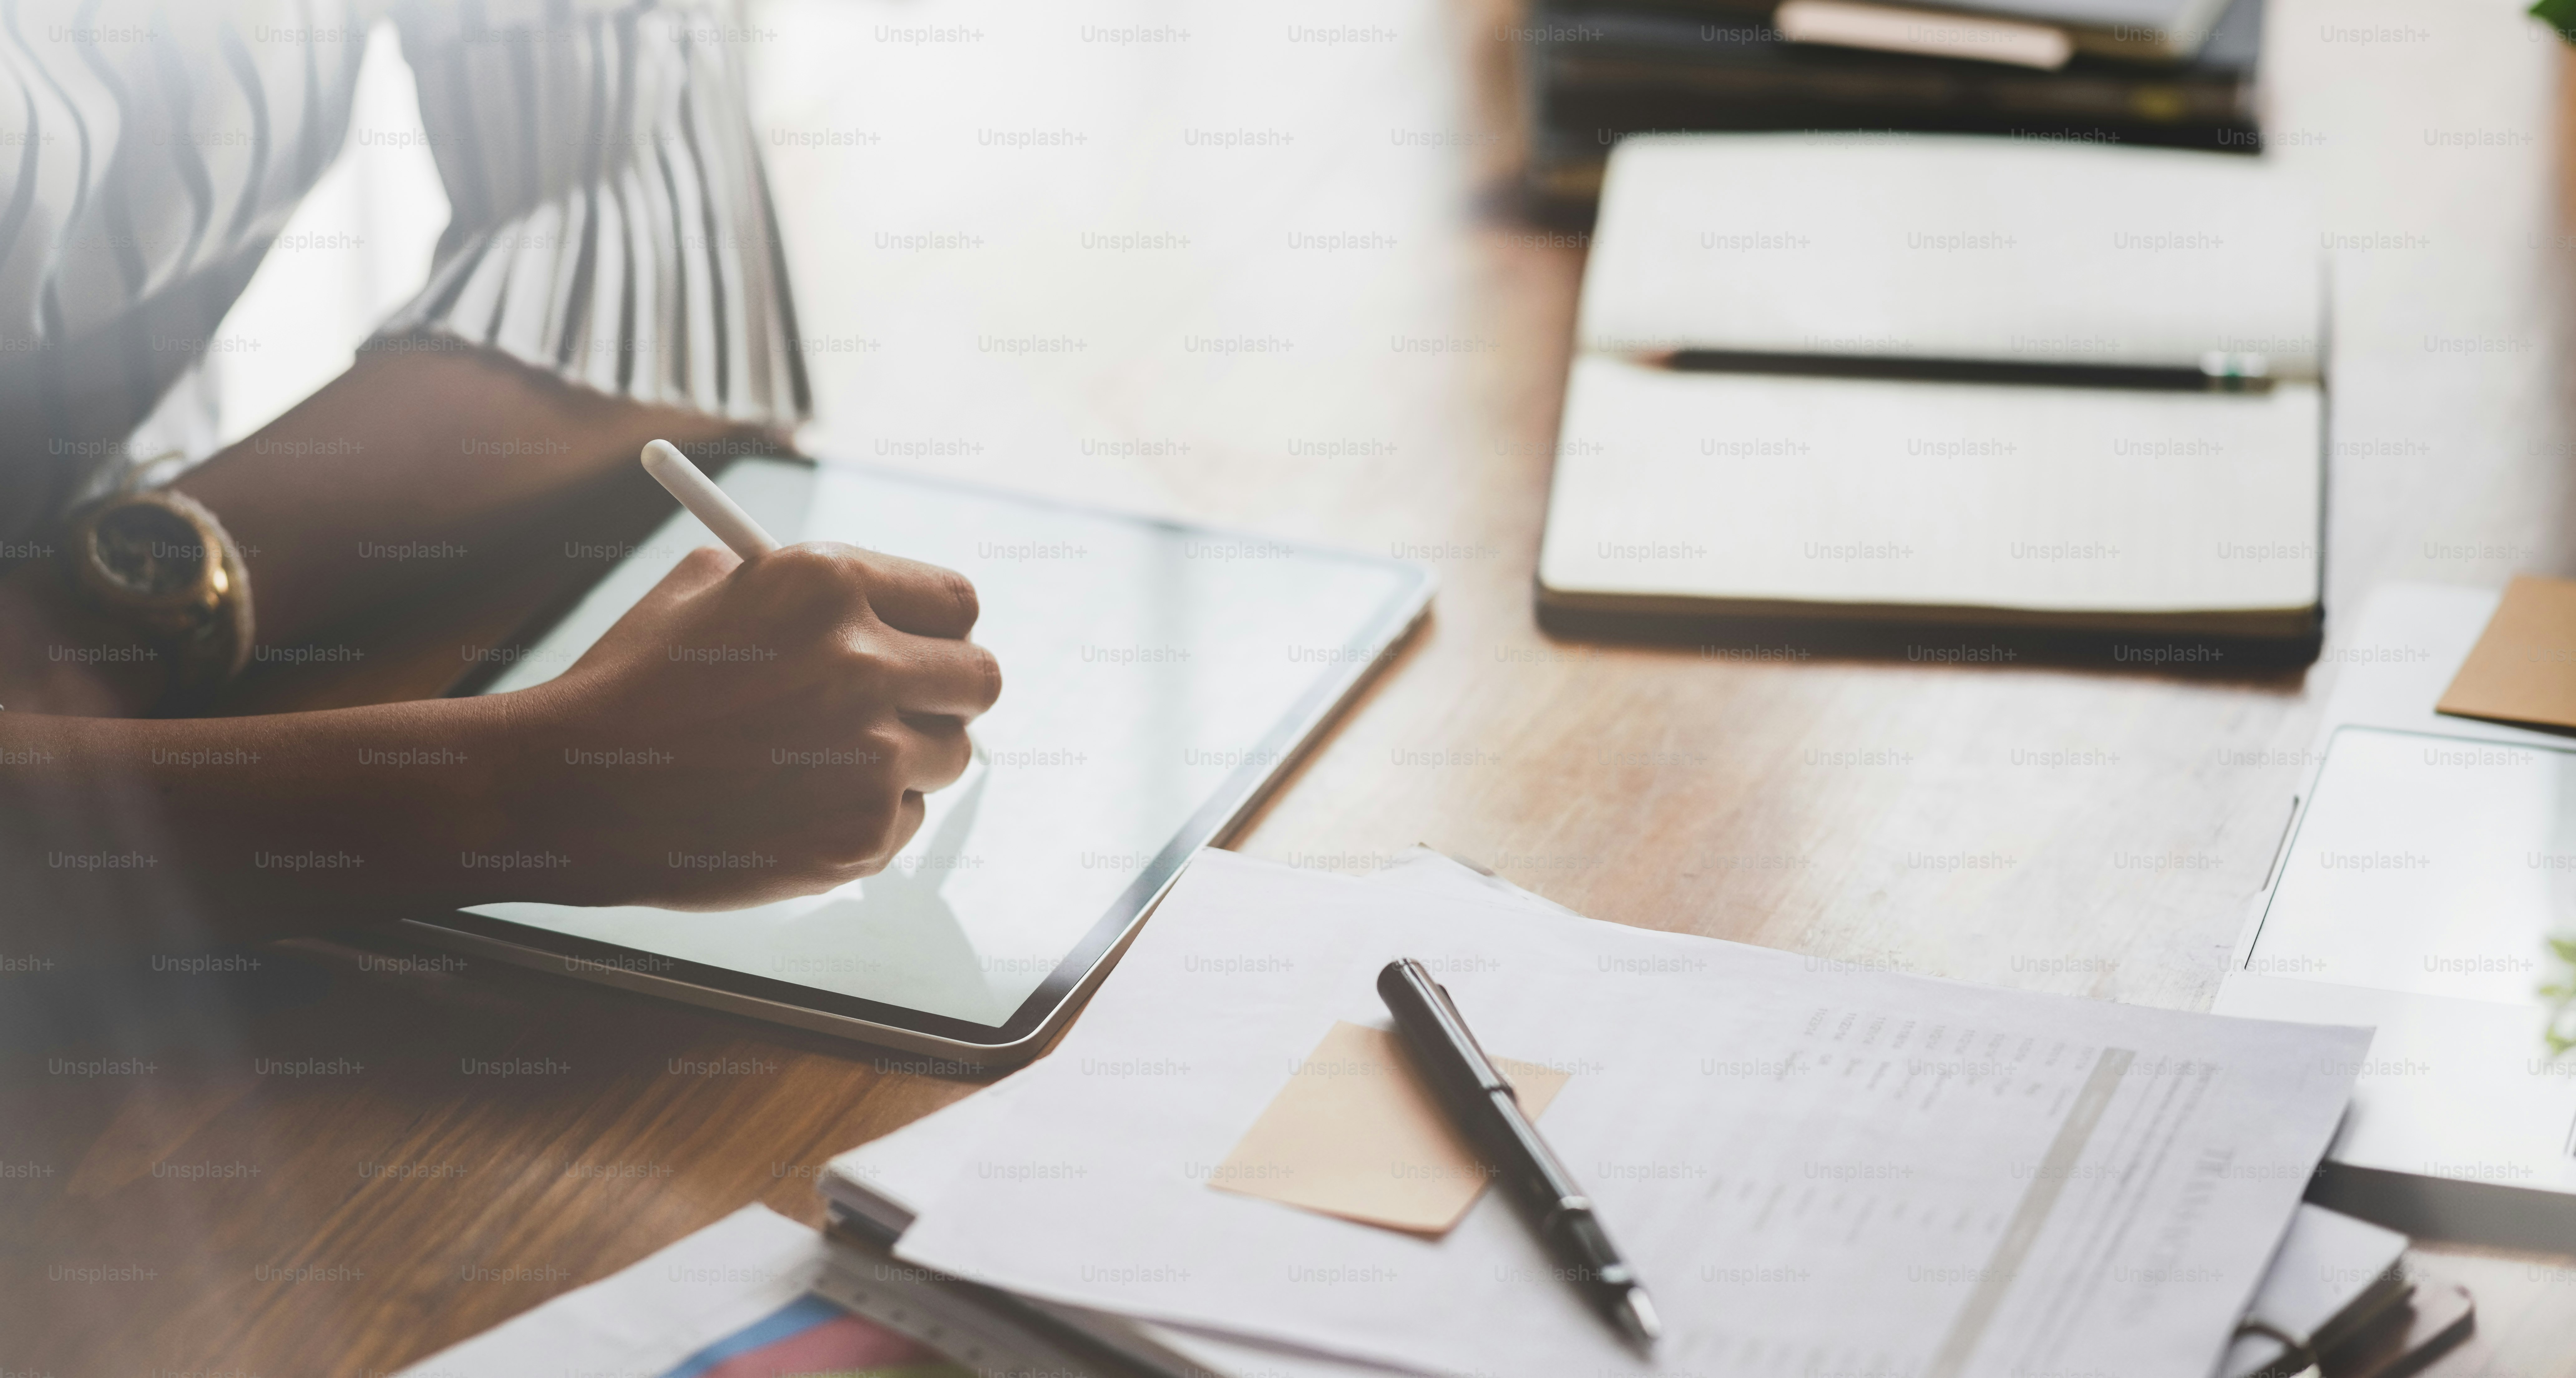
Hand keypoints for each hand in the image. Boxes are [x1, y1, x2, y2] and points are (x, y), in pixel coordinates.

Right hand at [492, 543, 1000, 907]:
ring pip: (948, 756)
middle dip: (947, 694)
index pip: (957, 602)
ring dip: (904, 760)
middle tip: (903, 709)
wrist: (570, 790)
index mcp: (828, 583)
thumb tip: (879, 603)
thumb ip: (803, 587)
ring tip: (817, 763)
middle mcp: (863, 662)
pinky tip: (791, 809)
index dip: (941, 629)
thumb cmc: (633, 685)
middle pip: (980, 679)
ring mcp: (868, 755)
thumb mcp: (706, 590)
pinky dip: (864, 817)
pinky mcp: (860, 834)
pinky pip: (905, 819)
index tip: (923, 648)